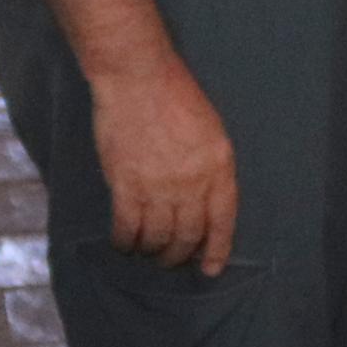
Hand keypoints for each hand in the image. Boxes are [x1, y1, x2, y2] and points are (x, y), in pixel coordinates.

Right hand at [91, 53, 238, 272]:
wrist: (139, 79)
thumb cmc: (176, 96)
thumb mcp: (211, 130)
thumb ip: (210, 167)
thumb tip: (203, 200)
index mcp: (219, 167)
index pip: (222, 220)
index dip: (217, 249)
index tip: (211, 268)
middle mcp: (192, 183)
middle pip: (188, 235)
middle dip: (180, 255)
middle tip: (171, 261)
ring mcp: (159, 187)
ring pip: (158, 237)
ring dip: (152, 251)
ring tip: (147, 252)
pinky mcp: (127, 186)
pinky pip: (128, 228)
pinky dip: (125, 241)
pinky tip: (124, 243)